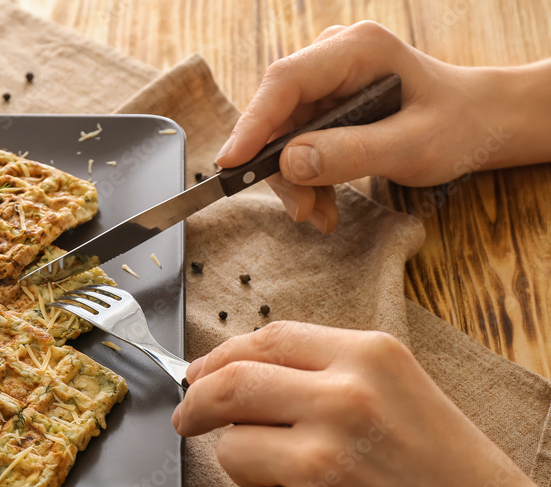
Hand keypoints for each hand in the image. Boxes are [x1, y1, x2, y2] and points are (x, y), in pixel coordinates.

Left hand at [172, 321, 550, 486]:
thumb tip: (236, 372)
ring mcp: (321, 467)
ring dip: (251, 471)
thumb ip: (326, 373)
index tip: (197, 376)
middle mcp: (341, 404)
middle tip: (188, 419)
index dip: (218, 358)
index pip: (264, 340)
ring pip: (232, 454)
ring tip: (309, 486)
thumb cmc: (453, 473)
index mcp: (368, 359)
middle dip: (196, 404)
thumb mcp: (402, 391)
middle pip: (227, 387)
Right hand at [216, 21, 548, 232]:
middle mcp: (334, 57)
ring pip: (282, 135)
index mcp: (358, 49)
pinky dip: (305, 179)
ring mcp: (326, 81)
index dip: (253, 123)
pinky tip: (324, 205)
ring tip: (320, 216)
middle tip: (301, 211)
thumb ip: (351, 153)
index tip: (231, 164)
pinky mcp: (323, 105)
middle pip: (278, 114)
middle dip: (281, 168)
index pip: (285, 81)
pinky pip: (296, 145)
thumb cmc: (457, 126)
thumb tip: (289, 163)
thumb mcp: (412, 147)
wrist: (477, 124)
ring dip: (294, 182)